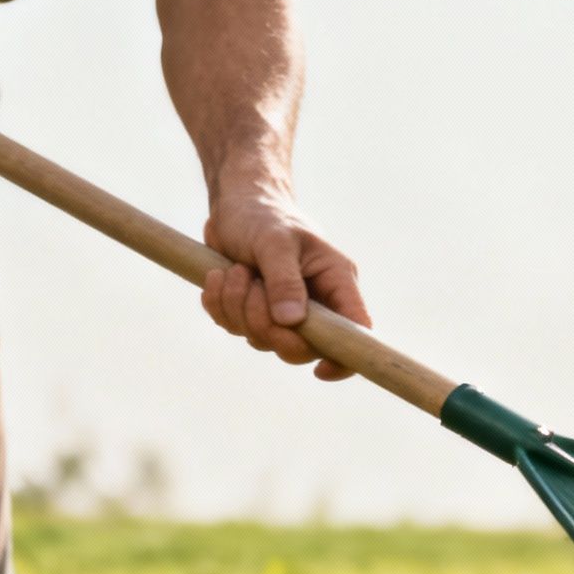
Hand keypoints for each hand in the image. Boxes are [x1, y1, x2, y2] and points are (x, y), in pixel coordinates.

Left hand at [201, 193, 371, 380]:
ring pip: (264, 340)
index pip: (356, 331)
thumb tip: (291, 322)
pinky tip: (218, 278)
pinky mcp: (255, 311)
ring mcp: (284, 310)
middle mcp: (316, 302)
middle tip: (250, 287)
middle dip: (266, 325)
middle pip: (301, 347)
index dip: (343, 357)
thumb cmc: (263, 215)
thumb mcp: (275, 241)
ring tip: (233, 271)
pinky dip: (221, 307)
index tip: (320, 370)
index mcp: (336, 282)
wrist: (236, 203)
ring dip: (238, 309)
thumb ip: (285, 281)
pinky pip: (237, 330)